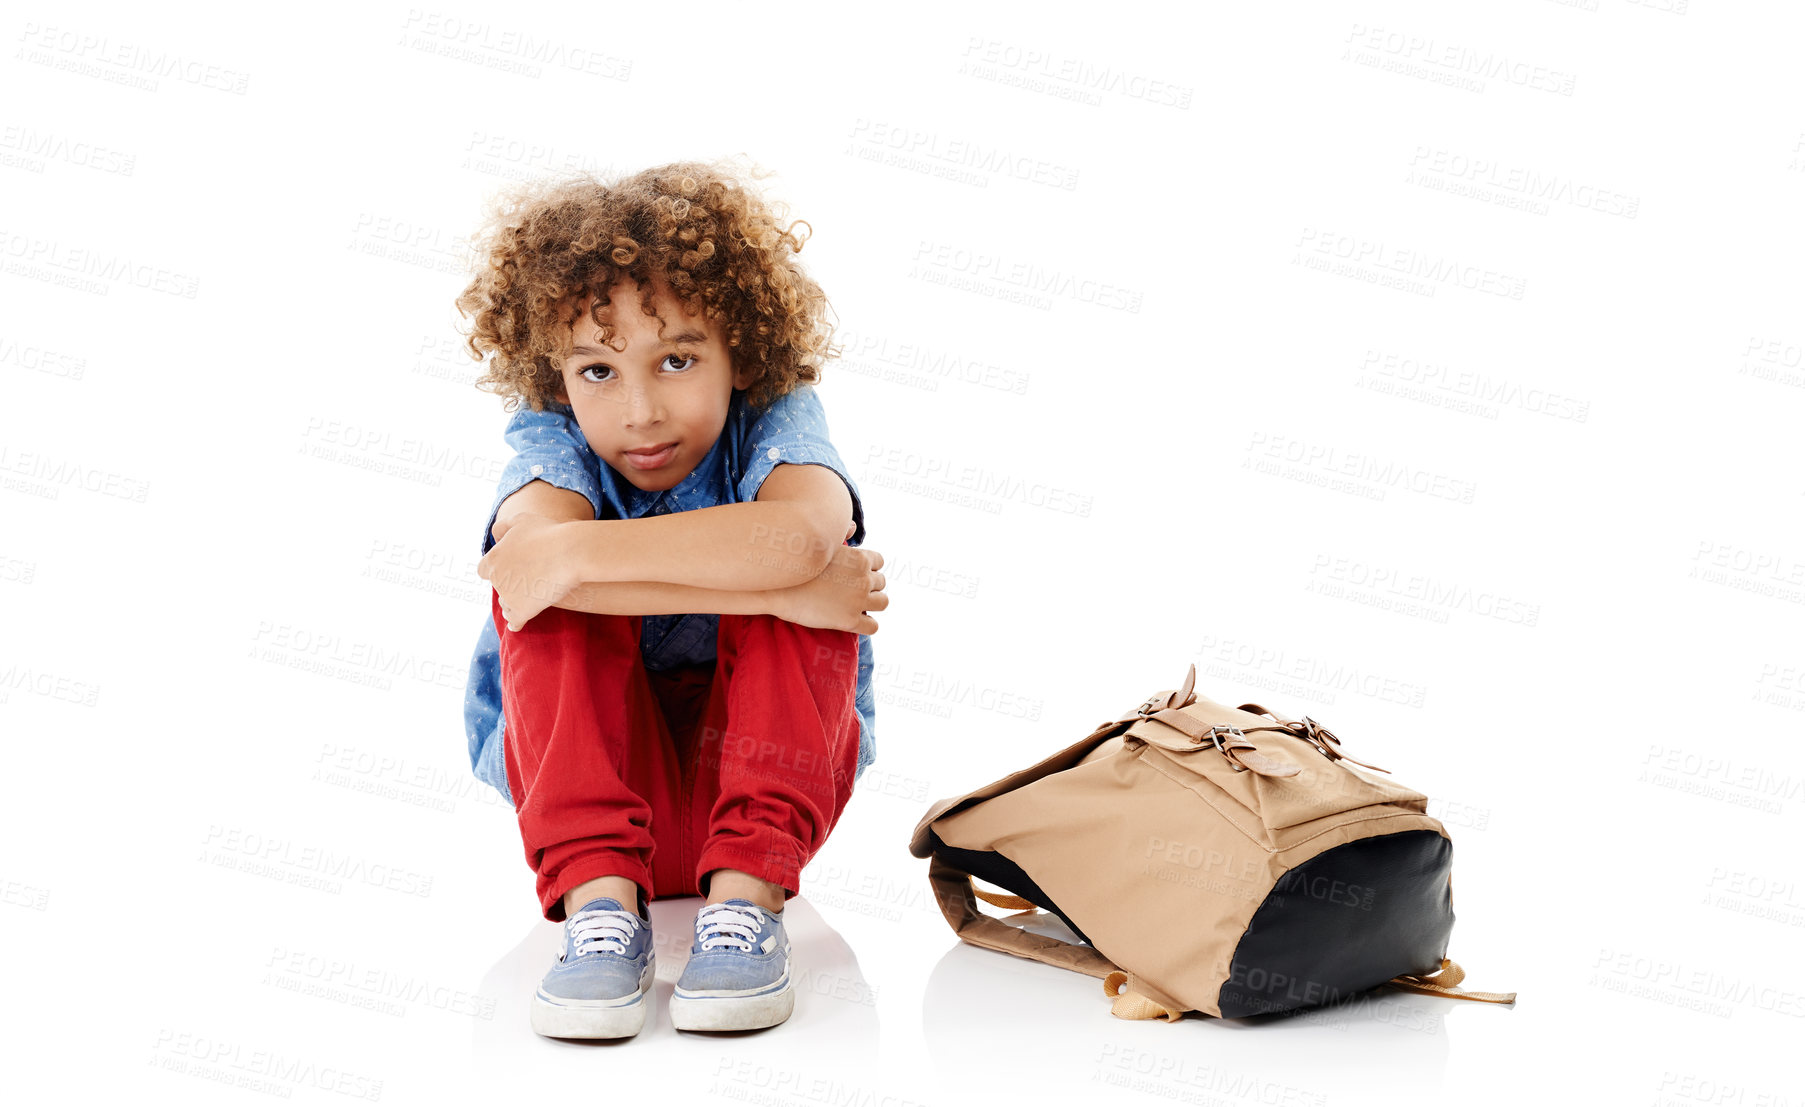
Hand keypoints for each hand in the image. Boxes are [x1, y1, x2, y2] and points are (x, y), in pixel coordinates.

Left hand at [477, 513, 583, 630]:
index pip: (484, 569)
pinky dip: (516, 622)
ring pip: (506, 604)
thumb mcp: (522, 520)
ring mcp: (508, 596)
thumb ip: (504, 527)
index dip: (497, 569)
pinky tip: (518, 624)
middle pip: (498, 586)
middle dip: (508, 584)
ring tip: (528, 599)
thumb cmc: (548, 533)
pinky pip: (515, 620)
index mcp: (493, 558)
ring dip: (514, 602)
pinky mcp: (522, 611)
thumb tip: (495, 536)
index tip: (510, 569)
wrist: (570, 553)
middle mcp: (496, 578)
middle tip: (526, 581)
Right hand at [769, 545, 886, 634]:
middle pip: (881, 582)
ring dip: (873, 603)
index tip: (855, 573)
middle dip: (869, 585)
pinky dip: (867, 625)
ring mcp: (859, 601)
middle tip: (851, 590)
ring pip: (883, 602)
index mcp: (860, 558)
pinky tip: (854, 622)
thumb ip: (842, 534)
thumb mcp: (822, 543)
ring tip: (857, 605)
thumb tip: (853, 527)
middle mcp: (864, 579)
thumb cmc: (797, 563)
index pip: (879, 562)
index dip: (867, 568)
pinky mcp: (850, 621)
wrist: (778, 589)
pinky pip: (873, 626)